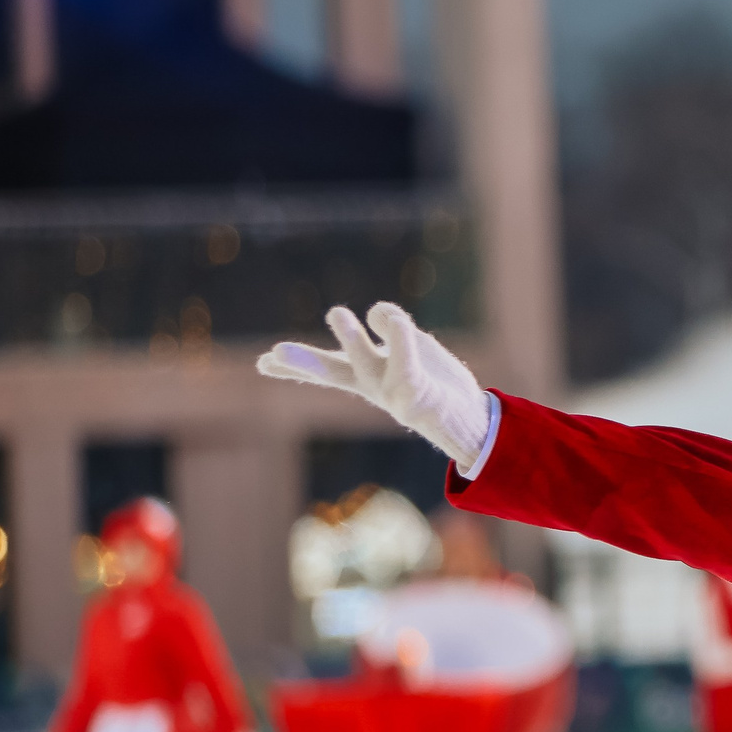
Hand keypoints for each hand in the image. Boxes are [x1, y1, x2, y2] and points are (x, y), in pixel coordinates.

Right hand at [257, 302, 492, 473]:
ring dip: (351, 340)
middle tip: (276, 352)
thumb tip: (376, 313)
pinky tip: (397, 320)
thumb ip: (391, 327)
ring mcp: (392, 392)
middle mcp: (372, 384)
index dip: (295, 365)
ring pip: (366, 364)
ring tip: (336, 313)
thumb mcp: (408, 349)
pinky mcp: (415, 394)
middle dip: (305, 363)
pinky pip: (404, 361)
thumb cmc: (432, 379)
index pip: (325, 367)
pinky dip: (400, 339)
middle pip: (333, 372)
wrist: (467, 417)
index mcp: (364, 374)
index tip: (263, 362)